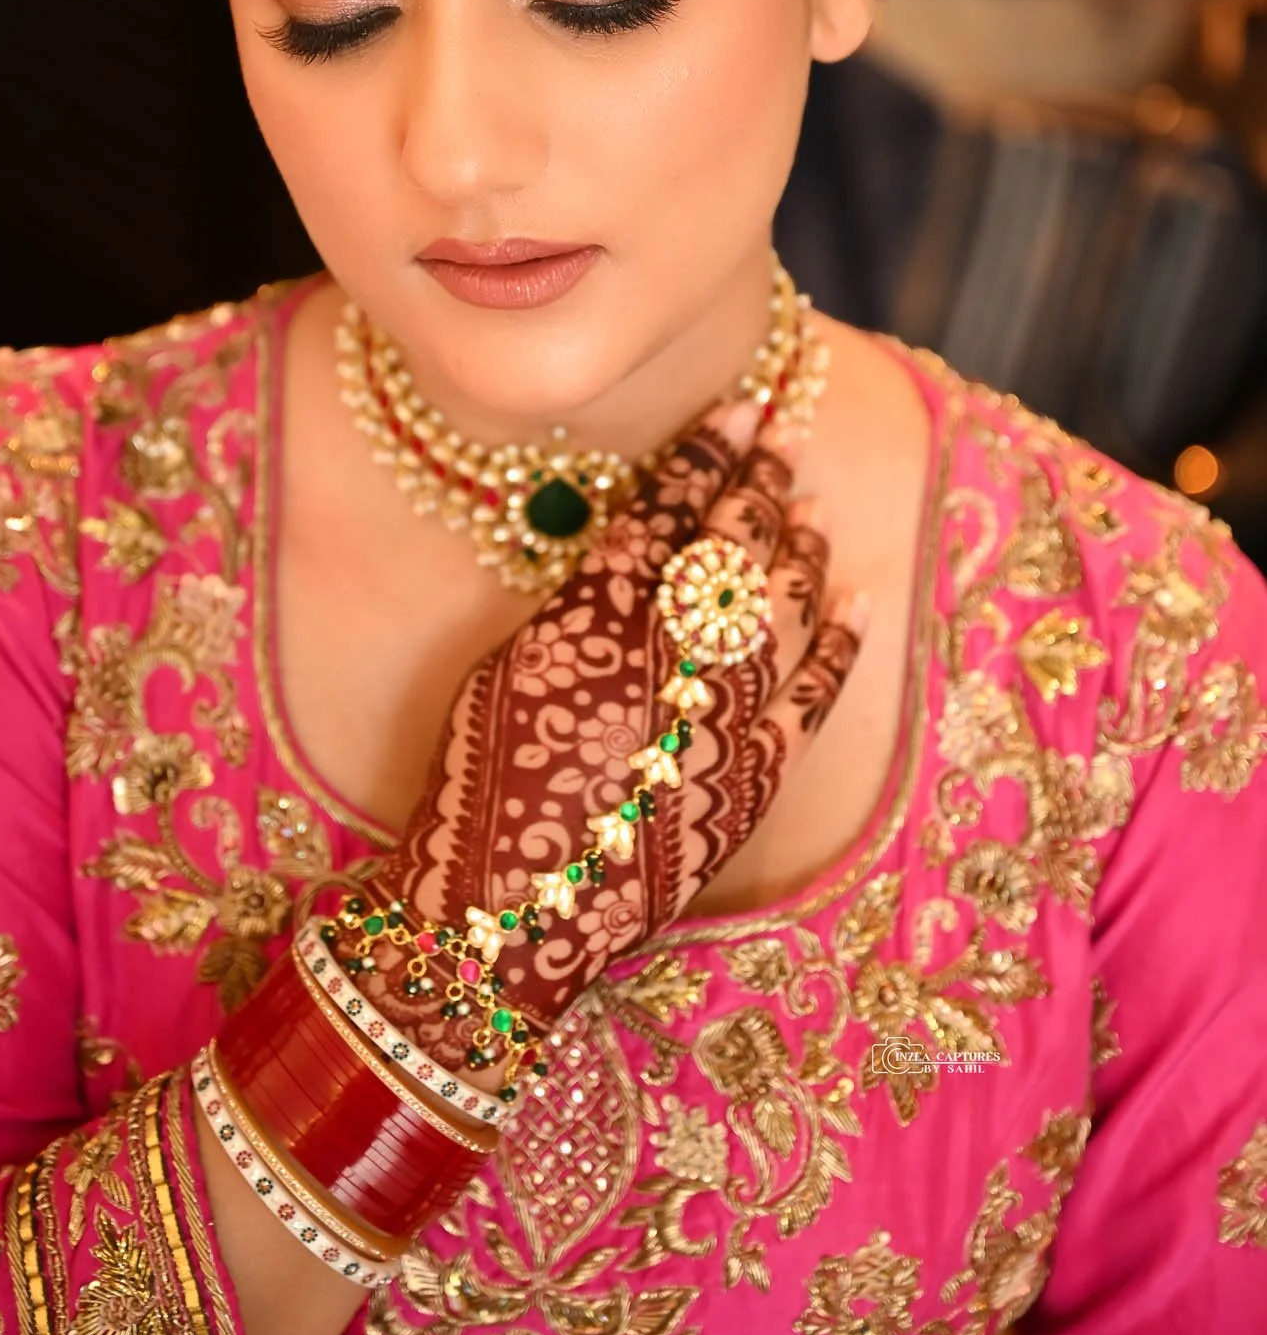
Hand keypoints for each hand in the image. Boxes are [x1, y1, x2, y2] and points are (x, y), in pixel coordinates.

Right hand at [334, 404, 861, 1071]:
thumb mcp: (505, 672)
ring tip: (815, 508)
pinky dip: (836, 649)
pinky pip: (810, 704)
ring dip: (802, 554)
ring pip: (779, 616)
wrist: (500, 923)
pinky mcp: (747, 787)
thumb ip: (575, 607)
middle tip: (786, 435)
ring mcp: (714, 727)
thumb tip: (635, 552)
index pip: (665, 519)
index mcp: (590, 628)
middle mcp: (662, 664)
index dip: (706, 460)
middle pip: (729, 554)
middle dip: (762, 485)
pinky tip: (855, 602)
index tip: (738, 411)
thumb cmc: (479, 793)